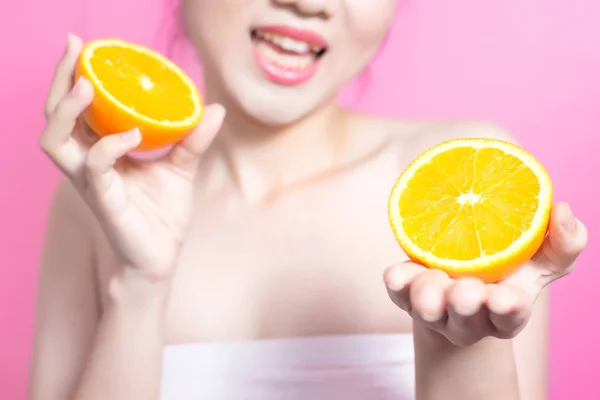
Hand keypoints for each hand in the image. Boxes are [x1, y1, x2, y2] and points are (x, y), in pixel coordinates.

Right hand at [39, 34, 224, 280]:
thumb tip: (215, 107)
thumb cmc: (163, 213)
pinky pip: (95, 169)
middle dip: (59, 80)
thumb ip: (193, 137)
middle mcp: (86, 163)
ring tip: (86, 85)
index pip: (74, 108)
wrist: (163, 257)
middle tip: (75, 50)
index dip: (71, 75)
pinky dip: (109, 147)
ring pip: (55, 141)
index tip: (82, 45)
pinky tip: (131, 135)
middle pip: (54, 116)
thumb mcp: (181, 167)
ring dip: (67, 110)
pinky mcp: (103, 201)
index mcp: (99, 150)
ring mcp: (90, 182)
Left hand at [383, 202, 587, 345]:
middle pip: (464, 321)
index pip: (508, 318)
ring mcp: (434, 308)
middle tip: (467, 290)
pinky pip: (397, 292)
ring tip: (433, 275)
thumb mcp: (542, 257)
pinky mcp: (405, 294)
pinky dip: (398, 283)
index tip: (505, 297)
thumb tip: (563, 211)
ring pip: (427, 308)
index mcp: (504, 312)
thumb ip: (563, 242)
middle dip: (465, 306)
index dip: (506, 310)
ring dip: (429, 293)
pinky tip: (397, 275)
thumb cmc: (509, 267)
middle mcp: (466, 317)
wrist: (462, 274)